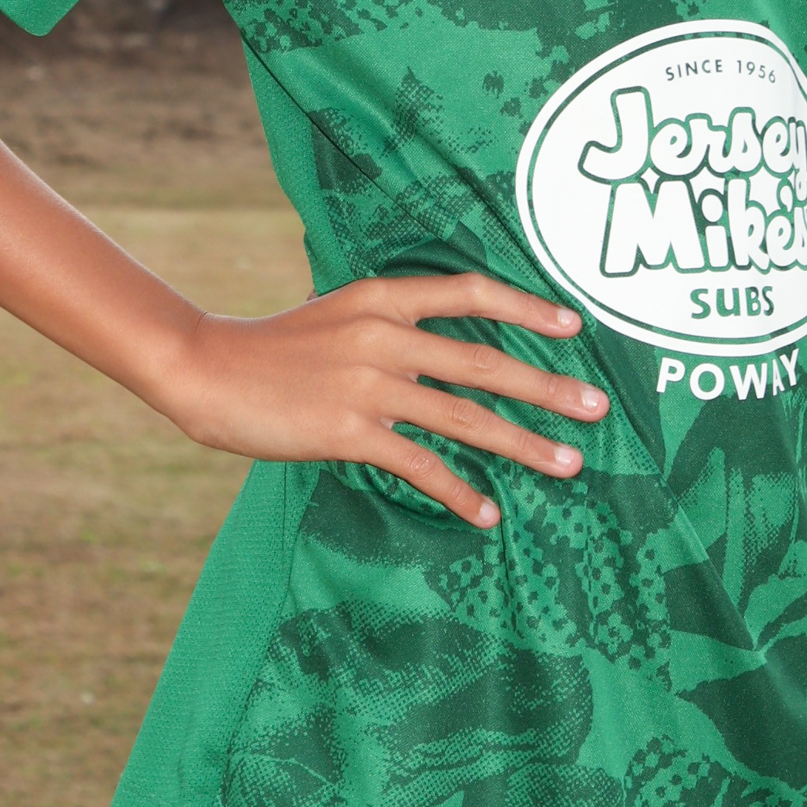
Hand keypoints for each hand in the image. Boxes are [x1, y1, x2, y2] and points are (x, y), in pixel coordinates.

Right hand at [149, 273, 607, 529]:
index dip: (527, 307)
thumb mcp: (337, 311)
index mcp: (384, 298)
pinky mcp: (349, 430)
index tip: (574, 325)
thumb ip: (388, 321)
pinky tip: (487, 512)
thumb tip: (440, 338)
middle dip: (548, 387)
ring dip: (523, 444)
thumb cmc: (274, 346)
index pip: (471, 294)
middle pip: (486, 362)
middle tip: (599, 407)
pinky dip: (460, 491)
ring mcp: (369, 384)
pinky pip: (420, 465)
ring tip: (568, 464)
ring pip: (465, 417)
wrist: (207, 369)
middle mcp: (385, 334)